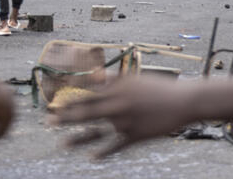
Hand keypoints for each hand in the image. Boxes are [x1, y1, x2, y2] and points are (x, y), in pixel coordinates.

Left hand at [50, 76, 197, 157]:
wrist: (184, 101)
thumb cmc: (158, 88)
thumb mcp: (135, 80)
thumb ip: (112, 79)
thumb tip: (93, 75)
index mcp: (119, 88)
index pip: (87, 92)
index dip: (69, 97)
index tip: (53, 101)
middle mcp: (120, 104)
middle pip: (87, 111)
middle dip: (66, 116)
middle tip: (48, 121)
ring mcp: (127, 121)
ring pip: (98, 131)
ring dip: (78, 138)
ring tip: (62, 144)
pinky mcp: (137, 135)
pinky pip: (116, 146)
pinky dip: (103, 152)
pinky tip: (92, 157)